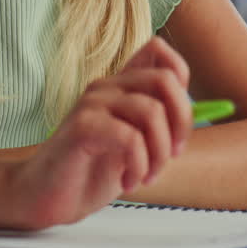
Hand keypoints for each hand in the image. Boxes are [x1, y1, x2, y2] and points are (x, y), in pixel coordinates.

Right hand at [8, 37, 191, 228]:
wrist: (44, 196)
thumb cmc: (89, 171)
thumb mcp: (134, 146)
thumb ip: (159, 124)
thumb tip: (202, 111)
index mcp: (120, 86)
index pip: (159, 51)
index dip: (182, 82)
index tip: (177, 128)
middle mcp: (106, 86)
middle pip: (165, 80)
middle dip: (180, 123)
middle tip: (171, 156)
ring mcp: (92, 103)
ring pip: (151, 112)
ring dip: (159, 154)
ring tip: (145, 176)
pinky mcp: (81, 127)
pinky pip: (130, 138)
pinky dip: (138, 166)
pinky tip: (127, 180)